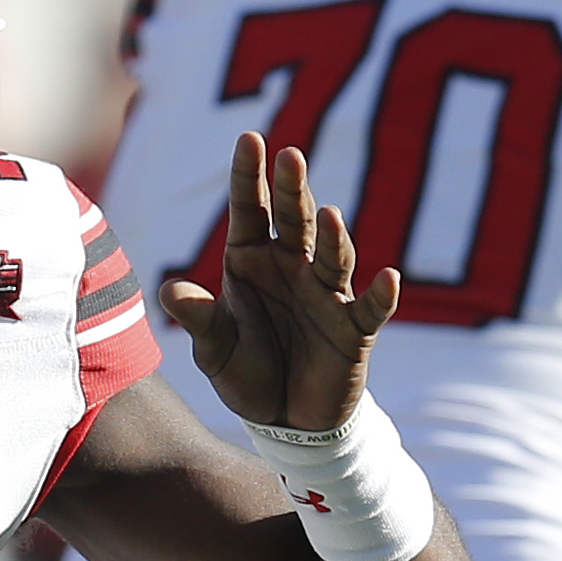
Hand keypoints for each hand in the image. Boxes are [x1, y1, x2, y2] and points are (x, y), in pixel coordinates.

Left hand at [166, 132, 394, 431]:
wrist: (285, 422)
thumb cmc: (247, 375)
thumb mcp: (215, 351)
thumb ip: (200, 320)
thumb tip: (172, 291)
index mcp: (251, 261)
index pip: (251, 211)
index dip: (250, 177)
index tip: (251, 138)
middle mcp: (290, 267)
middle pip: (294, 221)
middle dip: (293, 189)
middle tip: (290, 155)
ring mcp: (325, 294)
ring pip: (331, 256)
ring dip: (332, 236)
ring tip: (329, 214)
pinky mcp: (353, 329)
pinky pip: (370, 309)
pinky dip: (381, 295)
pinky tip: (389, 279)